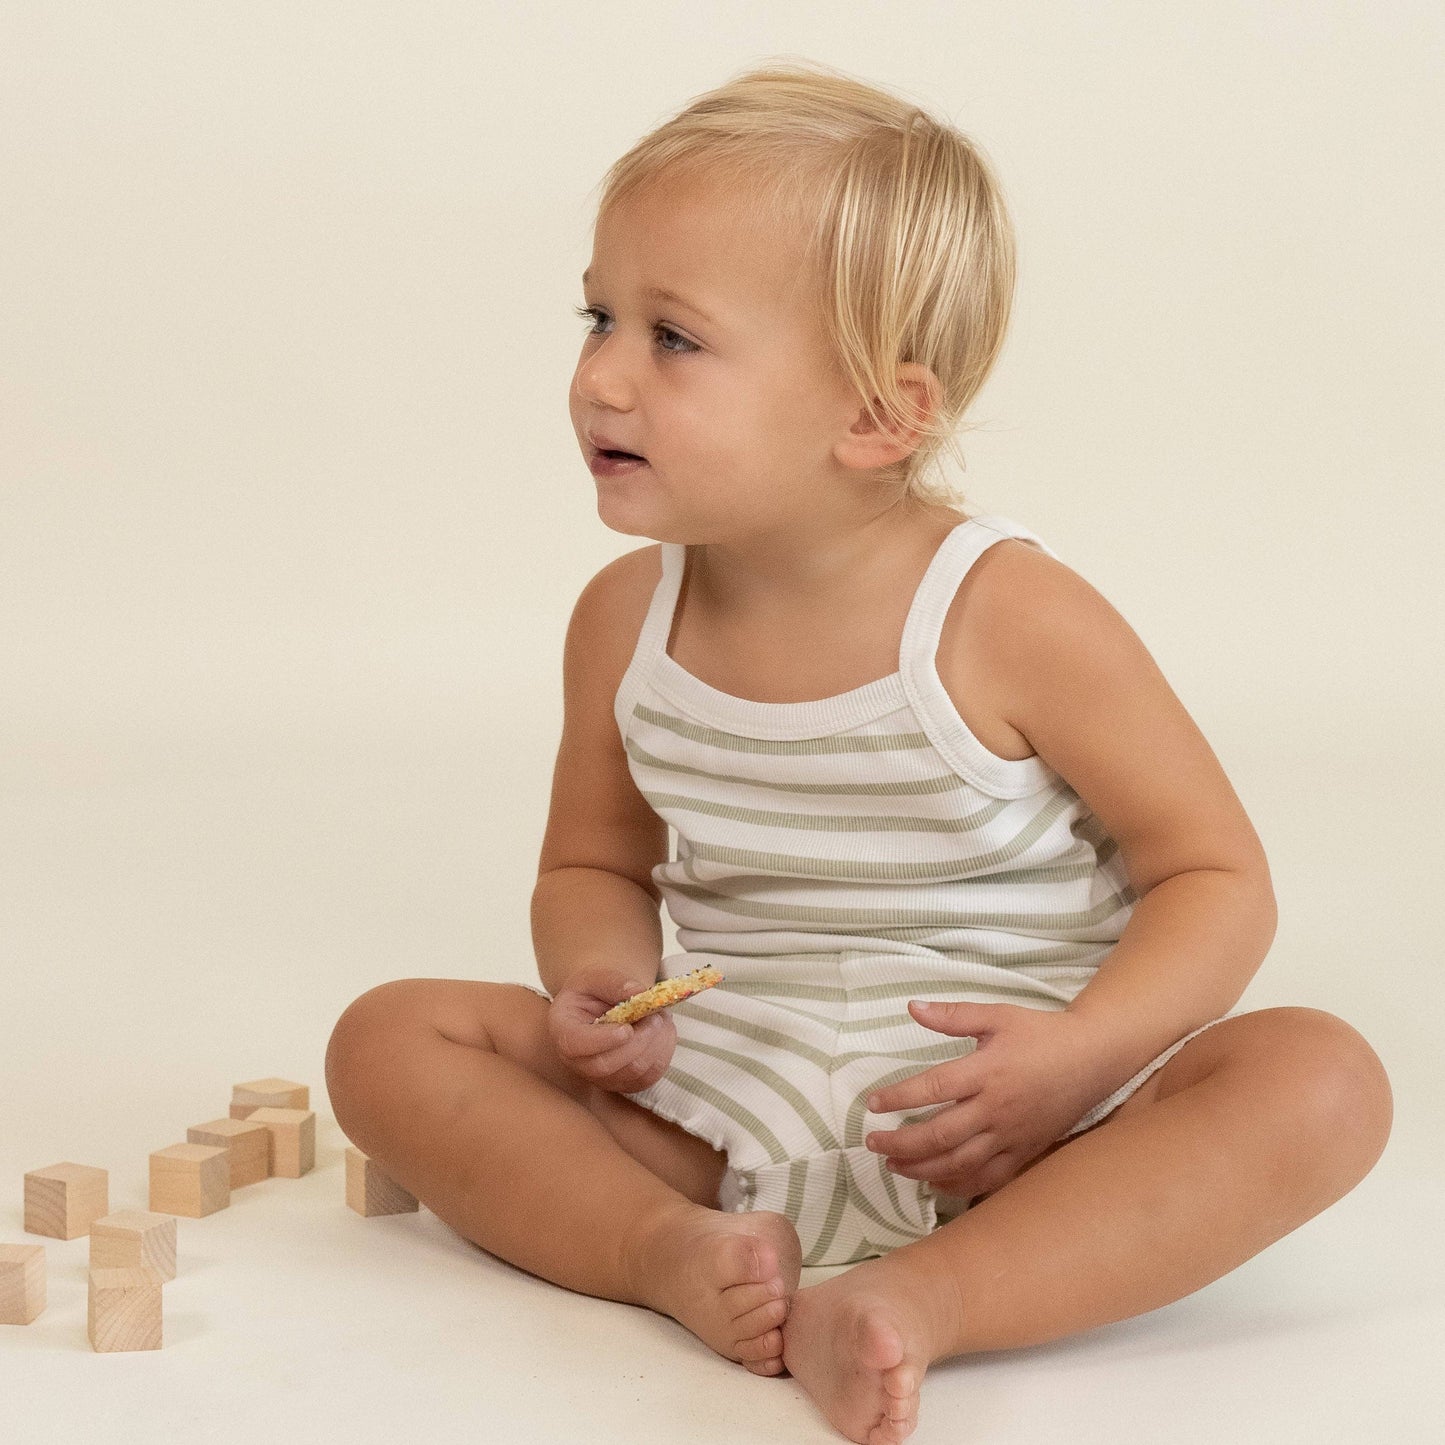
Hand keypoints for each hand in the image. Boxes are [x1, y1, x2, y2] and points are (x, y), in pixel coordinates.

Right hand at [547, 964, 677, 1094]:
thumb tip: (638, 992)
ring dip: (656, 1044)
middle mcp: (578, 1061)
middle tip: (656, 1017)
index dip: (602, 1040)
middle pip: (607, 1065)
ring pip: (633, 1073)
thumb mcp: (596, 976)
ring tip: (660, 1018)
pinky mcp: (624, 1083)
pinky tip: (663, 1032)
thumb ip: (613, 982)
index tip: (627, 1029)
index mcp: (563, 1030)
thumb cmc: (593, 991)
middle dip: (638, 1041)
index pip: (575, 1044)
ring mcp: (601, 1077)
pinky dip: (663, 1053)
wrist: (601, 1006)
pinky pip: (649, 1077)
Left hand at [863, 1001, 1110, 1198]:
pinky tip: (935, 1184)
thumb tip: (912, 1007)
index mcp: (986, 1071)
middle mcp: (996, 1108)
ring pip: (960, 1163)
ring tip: (894, 1166)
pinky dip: (959, 1186)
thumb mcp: (998, 1015)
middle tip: (873, 1143)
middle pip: (940, 1135)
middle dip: (901, 1144)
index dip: (898, 1098)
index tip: (873, 1104)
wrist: (1093, 1059)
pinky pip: (988, 1178)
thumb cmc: (1041, 1034)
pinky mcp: (1025, 1152)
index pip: (933, 1089)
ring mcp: (1011, 1135)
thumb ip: (954, 1015)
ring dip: (922, 1169)